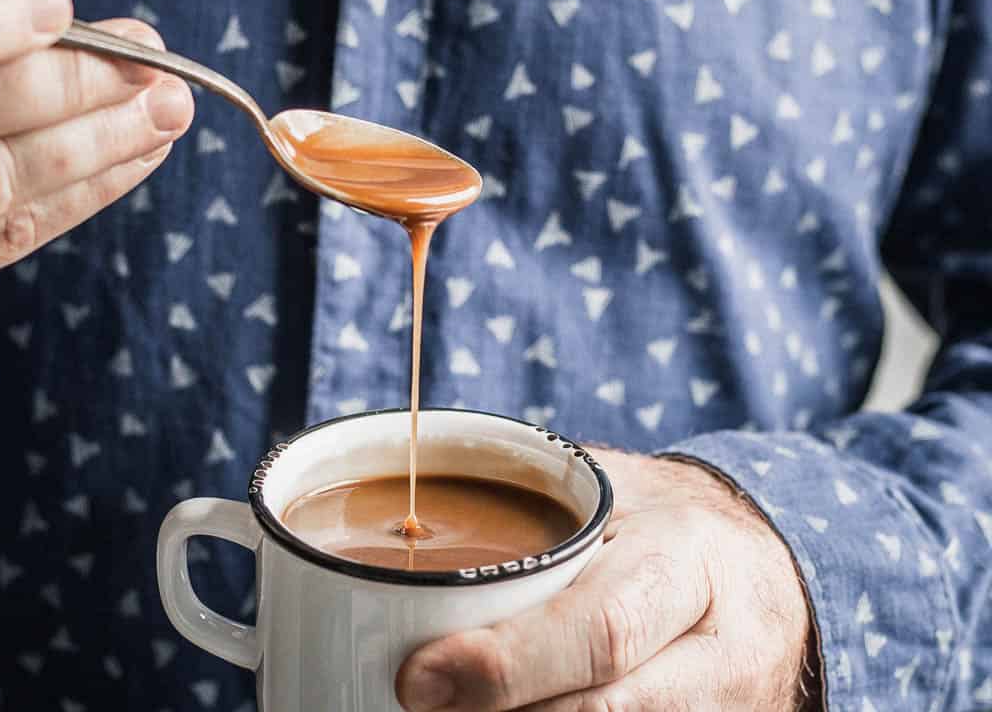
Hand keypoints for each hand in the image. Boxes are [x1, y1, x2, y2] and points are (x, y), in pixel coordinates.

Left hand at [397, 448, 815, 711]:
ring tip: (449, 707)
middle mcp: (721, 655)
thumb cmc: (665, 523)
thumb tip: (412, 519)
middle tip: (419, 702)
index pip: (601, 630)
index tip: (419, 676)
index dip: (508, 664)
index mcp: (687, 562)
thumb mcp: (614, 488)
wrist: (767, 576)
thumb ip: (537, 503)